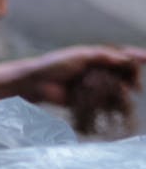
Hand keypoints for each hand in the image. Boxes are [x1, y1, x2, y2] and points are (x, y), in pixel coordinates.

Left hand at [21, 45, 145, 105]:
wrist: (33, 84)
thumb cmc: (54, 64)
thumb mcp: (80, 56)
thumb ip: (103, 57)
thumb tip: (125, 58)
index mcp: (96, 58)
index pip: (120, 57)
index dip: (134, 58)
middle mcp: (95, 72)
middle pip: (119, 75)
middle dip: (129, 80)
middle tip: (136, 87)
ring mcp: (89, 87)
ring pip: (111, 91)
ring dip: (121, 97)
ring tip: (128, 100)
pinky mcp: (82, 102)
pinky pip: (98, 105)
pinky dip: (106, 108)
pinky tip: (116, 113)